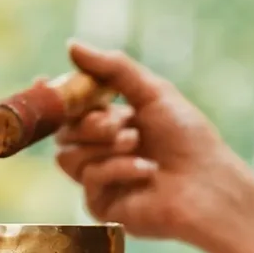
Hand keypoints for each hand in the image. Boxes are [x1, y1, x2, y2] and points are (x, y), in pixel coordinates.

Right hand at [55, 40, 253, 248]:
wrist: (209, 184)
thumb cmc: (189, 140)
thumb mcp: (153, 93)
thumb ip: (113, 68)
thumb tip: (72, 45)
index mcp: (114, 125)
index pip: (71, 111)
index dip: (56, 97)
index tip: (44, 80)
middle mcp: (104, 154)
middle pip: (64, 132)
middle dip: (89, 122)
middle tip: (119, 122)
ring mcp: (102, 182)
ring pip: (68, 156)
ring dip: (103, 146)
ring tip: (137, 144)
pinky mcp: (104, 207)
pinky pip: (88, 180)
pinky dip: (117, 168)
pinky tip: (146, 170)